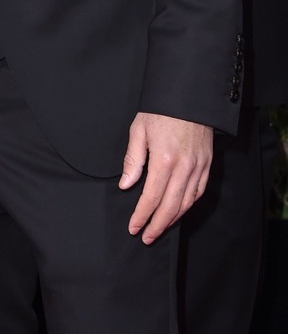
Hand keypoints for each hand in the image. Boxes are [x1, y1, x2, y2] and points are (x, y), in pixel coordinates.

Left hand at [119, 112, 211, 244]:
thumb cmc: (160, 111)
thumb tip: (126, 185)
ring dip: (173, 219)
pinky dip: (188, 205)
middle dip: (157, 225)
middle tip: (145, 237)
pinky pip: (199, 192)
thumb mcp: (139, 129)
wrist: (189, 96)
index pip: (152, 197)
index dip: (142, 215)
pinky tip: (179, 211)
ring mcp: (198, 167)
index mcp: (164, 160)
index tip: (133, 227)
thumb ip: (133, 159)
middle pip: (171, 207)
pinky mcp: (208, 164)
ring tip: (159, 228)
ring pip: (187, 203)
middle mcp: (184, 167)